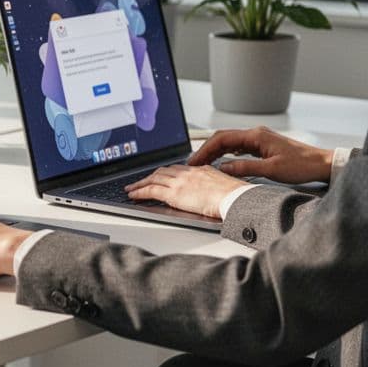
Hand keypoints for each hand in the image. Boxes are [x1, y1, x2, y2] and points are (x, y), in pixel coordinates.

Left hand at [125, 164, 247, 217]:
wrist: (235, 197)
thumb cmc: (235, 195)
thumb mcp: (224, 184)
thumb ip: (212, 184)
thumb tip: (211, 190)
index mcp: (200, 170)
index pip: (177, 168)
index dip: (165, 172)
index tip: (159, 175)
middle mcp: (187, 173)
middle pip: (162, 172)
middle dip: (149, 176)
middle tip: (140, 181)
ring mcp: (179, 182)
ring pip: (153, 179)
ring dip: (140, 184)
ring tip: (131, 188)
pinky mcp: (174, 194)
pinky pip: (151, 191)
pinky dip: (139, 192)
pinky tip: (133, 195)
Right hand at [188, 126, 332, 182]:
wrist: (321, 163)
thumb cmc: (301, 165)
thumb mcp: (271, 170)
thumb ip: (244, 168)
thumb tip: (222, 168)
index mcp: (256, 136)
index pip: (222, 139)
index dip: (205, 150)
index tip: (194, 161)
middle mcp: (256, 134)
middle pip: (223, 138)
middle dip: (206, 150)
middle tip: (193, 163)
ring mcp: (259, 139)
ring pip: (230, 142)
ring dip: (215, 151)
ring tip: (203, 164)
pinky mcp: (263, 146)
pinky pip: (239, 147)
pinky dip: (226, 153)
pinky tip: (222, 161)